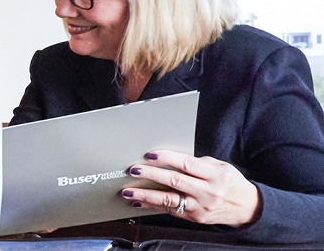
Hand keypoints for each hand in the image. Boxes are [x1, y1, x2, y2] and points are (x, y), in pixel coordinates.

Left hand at [121, 149, 261, 225]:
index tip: (150, 155)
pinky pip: (170, 211)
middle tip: (134, 170)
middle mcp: (208, 192)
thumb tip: (170, 159)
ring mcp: (200, 207)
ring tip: (128, 191)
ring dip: (145, 196)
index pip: (187, 164)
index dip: (167, 159)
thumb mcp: (220, 167)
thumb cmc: (230, 183)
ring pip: (169, 200)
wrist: (245, 207)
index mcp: (216, 175)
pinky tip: (139, 202)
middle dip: (151, 175)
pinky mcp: (194, 218)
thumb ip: (198, 163)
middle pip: (175, 182)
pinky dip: (152, 206)